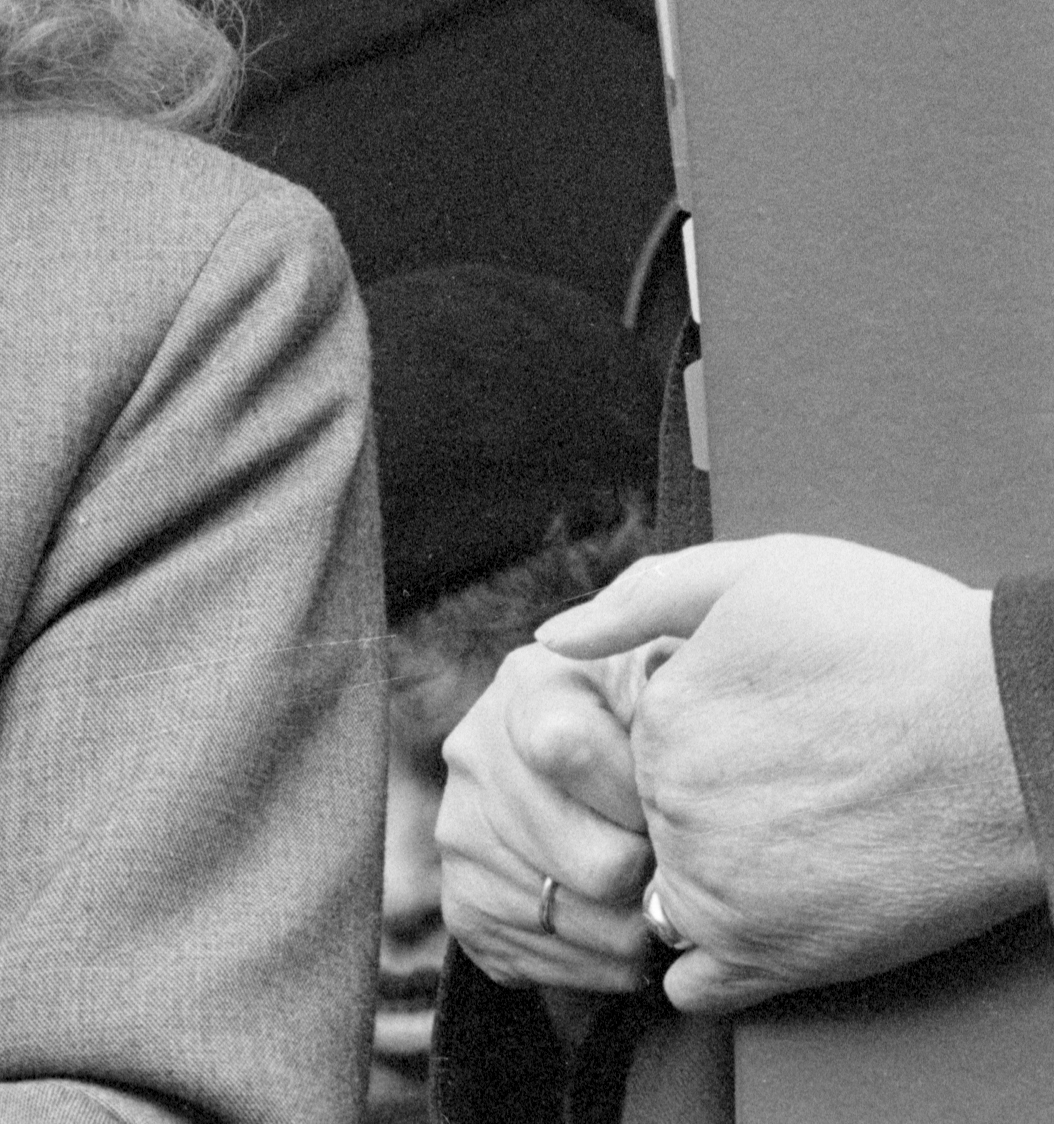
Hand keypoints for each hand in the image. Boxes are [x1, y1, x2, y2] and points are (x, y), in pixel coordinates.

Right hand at [437, 640, 660, 992]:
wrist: (631, 797)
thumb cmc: (674, 726)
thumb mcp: (677, 647)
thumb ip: (651, 603)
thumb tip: (563, 639)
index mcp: (530, 687)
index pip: (563, 748)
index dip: (637, 799)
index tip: (669, 803)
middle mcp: (476, 752)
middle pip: (585, 860)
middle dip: (651, 879)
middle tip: (670, 865)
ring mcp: (460, 829)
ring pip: (568, 918)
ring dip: (629, 930)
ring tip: (649, 905)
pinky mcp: (461, 900)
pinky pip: (533, 958)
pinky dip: (590, 966)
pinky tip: (612, 936)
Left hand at [548, 536, 1042, 1012]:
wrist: (1019, 731)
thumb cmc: (901, 639)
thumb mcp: (757, 573)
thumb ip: (641, 598)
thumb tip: (552, 635)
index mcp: (658, 719)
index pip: (631, 743)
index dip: (692, 736)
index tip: (754, 730)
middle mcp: (669, 807)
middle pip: (649, 818)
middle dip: (698, 807)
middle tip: (786, 788)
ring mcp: (720, 889)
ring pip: (665, 897)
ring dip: (703, 884)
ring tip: (791, 850)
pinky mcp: (778, 958)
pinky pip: (697, 986)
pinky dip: (714, 968)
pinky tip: (760, 926)